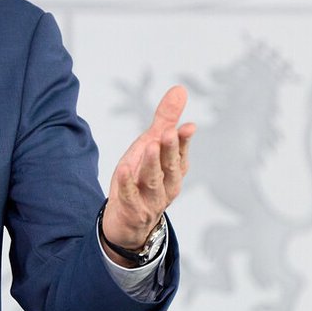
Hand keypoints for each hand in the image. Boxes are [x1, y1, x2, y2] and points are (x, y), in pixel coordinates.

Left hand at [101, 85, 195, 264]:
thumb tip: (180, 89)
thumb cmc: (143, 177)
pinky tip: (124, 168)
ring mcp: (151, 200)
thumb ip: (166, 119)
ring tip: (150, 146)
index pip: (181, 153)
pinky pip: (130, 195)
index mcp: (174, 169)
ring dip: (151, 164)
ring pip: (153, 181)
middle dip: (170, 150)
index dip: (184, 141)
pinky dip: (128, 183)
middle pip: (170, 167)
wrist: (129, 221)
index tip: (187, 127)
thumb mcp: (152, 146)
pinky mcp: (133, 210)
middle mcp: (167, 185)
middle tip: (169, 133)